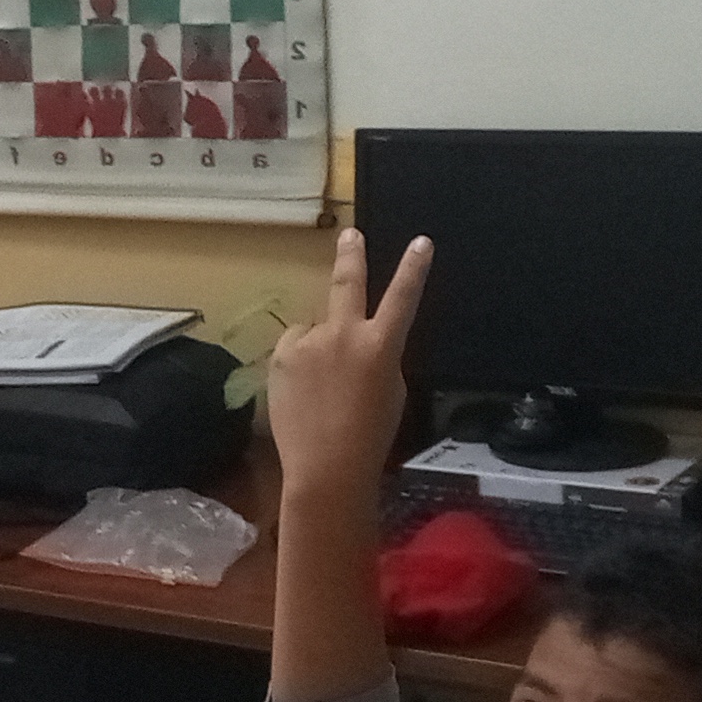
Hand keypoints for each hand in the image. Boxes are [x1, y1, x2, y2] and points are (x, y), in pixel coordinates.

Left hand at [265, 229, 429, 498]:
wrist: (326, 467)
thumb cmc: (370, 435)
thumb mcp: (391, 390)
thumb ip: (378, 355)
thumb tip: (365, 340)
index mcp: (382, 345)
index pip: (403, 297)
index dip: (414, 268)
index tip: (421, 242)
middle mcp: (344, 333)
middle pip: (348, 282)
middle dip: (351, 255)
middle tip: (349, 234)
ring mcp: (309, 342)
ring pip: (315, 328)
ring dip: (320, 344)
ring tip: (320, 386)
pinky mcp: (280, 355)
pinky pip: (294, 346)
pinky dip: (299, 360)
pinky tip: (302, 389)